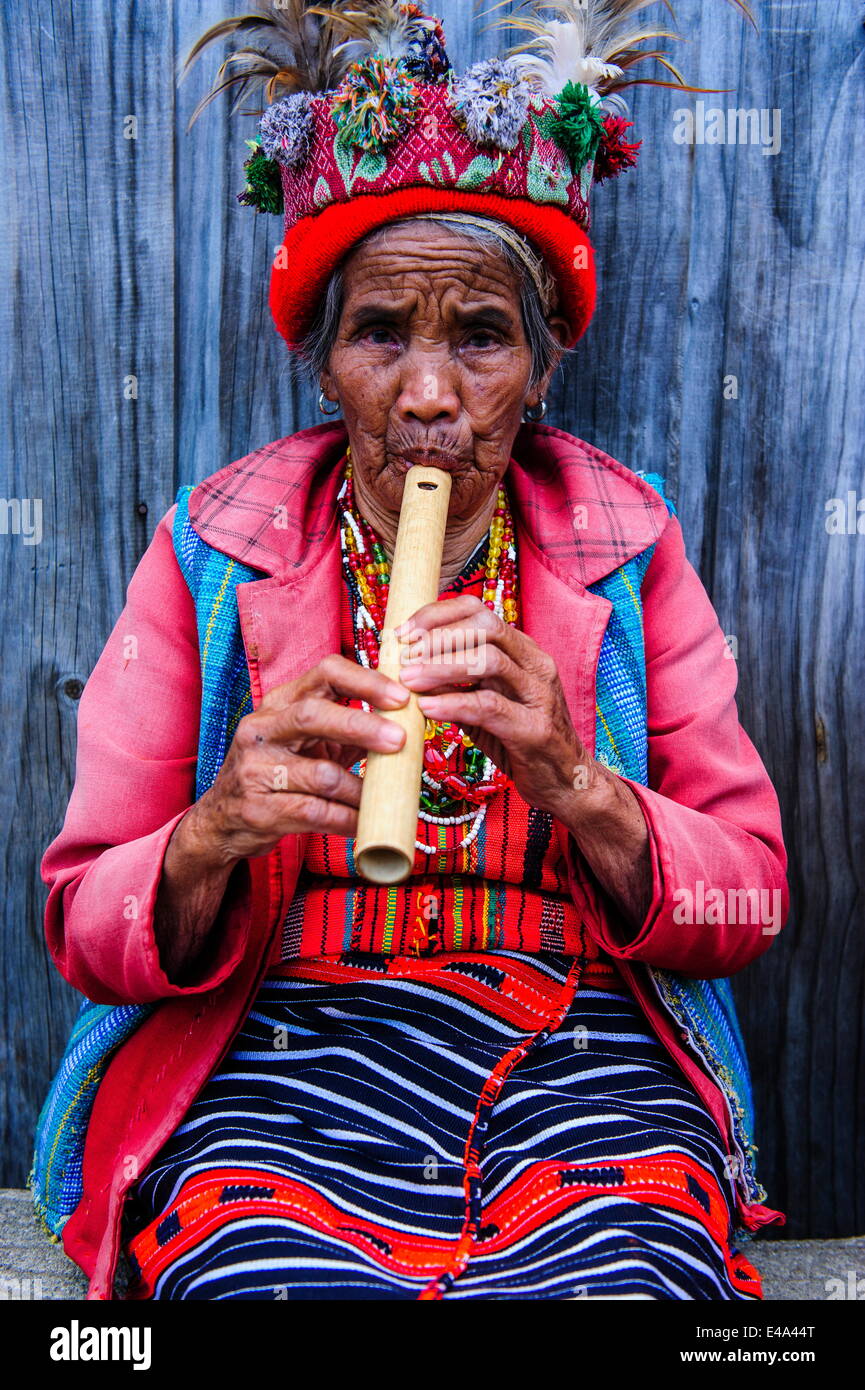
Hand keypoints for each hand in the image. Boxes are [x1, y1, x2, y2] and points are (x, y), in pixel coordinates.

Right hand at [153, 655, 409, 979]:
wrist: (221, 821)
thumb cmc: (276, 773)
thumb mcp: (305, 742)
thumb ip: (347, 729)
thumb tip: (409, 722)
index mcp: (280, 703)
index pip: (325, 672)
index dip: (366, 680)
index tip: (402, 697)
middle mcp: (262, 729)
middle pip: (313, 715)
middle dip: (361, 725)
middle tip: (399, 741)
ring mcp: (255, 770)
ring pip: (319, 774)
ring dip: (360, 788)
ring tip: (384, 797)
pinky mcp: (258, 810)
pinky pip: (314, 814)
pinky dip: (347, 820)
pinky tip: (365, 824)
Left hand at [395, 594, 651, 931]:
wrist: (568, 784)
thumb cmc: (520, 742)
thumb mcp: (483, 707)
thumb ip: (454, 686)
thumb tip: (407, 668)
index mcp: (525, 652)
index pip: (479, 612)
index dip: (438, 615)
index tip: (403, 630)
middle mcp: (536, 665)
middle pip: (484, 627)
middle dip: (437, 635)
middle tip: (401, 651)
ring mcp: (539, 695)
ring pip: (487, 661)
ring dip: (440, 666)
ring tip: (406, 678)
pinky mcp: (534, 729)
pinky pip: (488, 707)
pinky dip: (453, 703)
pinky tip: (426, 708)